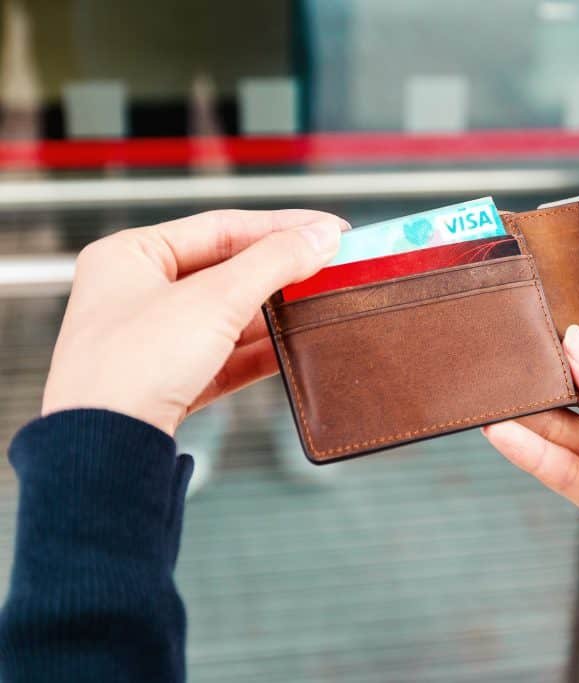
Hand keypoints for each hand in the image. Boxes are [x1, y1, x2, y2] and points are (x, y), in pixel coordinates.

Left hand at [42, 210, 346, 435]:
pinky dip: (260, 351)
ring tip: (319, 304)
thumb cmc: (132, 363)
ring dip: (275, 312)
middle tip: (329, 267)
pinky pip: (224, 356)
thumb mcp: (215, 299)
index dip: (281, 226)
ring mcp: (151, 341)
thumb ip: (275, 262)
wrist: (105, 447)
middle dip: (280, 271)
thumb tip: (321, 237)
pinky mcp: (168, 382)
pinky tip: (294, 346)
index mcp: (130, 255)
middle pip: (226, 270)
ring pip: (228, 315)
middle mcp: (136, 293)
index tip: (328, 230)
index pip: (221, 227)